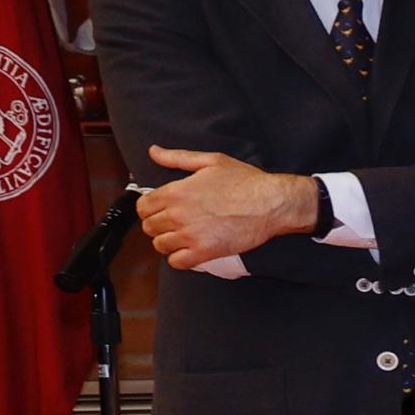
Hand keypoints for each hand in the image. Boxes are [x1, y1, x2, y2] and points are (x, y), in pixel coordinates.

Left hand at [137, 147, 318, 267]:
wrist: (272, 203)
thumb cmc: (246, 182)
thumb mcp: (211, 161)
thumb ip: (177, 157)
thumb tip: (154, 151)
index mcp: (176, 192)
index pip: (142, 206)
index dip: (149, 208)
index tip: (160, 209)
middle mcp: (178, 214)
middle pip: (149, 227)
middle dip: (158, 225)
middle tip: (174, 222)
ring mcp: (191, 235)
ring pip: (160, 245)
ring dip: (168, 242)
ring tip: (182, 236)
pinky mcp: (205, 251)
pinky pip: (177, 262)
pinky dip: (180, 258)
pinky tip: (190, 250)